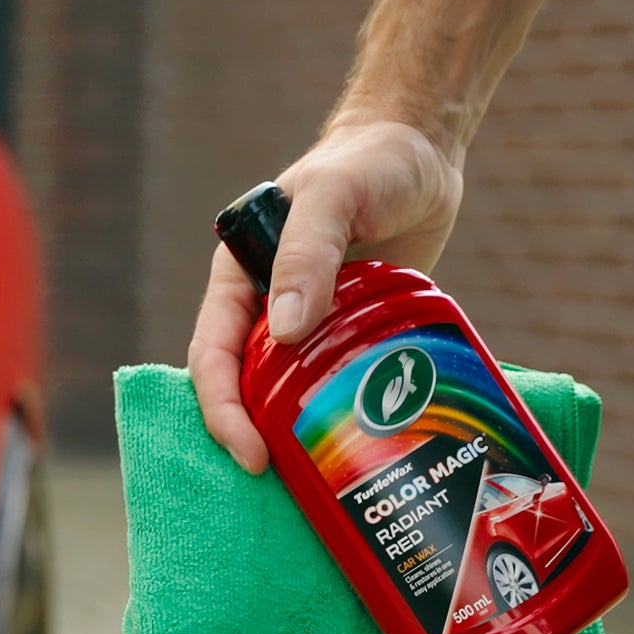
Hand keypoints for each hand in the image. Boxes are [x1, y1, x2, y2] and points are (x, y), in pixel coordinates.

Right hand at [188, 118, 463, 472]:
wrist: (421, 151)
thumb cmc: (367, 164)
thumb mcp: (332, 197)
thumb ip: (305, 255)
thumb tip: (284, 332)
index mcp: (239, 279)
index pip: (213, 356)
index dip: (222, 410)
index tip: (251, 455)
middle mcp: (267, 308)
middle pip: (244, 387)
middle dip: (254, 436)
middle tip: (285, 481)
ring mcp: (312, 324)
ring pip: (290, 393)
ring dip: (299, 433)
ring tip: (323, 480)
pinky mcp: (354, 334)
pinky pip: (341, 382)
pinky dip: (345, 414)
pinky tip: (367, 447)